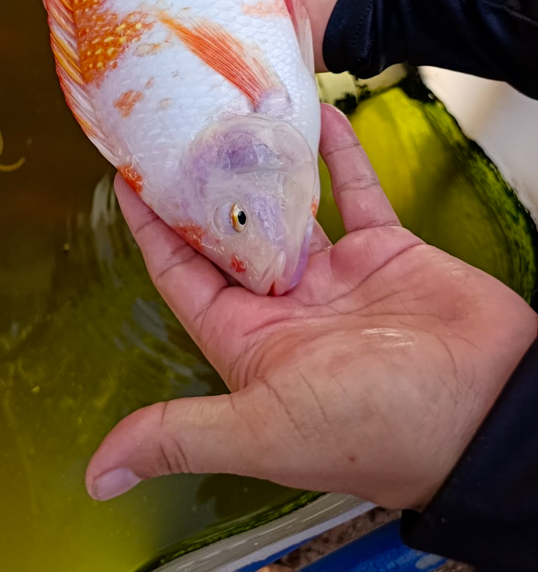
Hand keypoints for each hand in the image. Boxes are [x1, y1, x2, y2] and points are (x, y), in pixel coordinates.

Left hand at [84, 106, 537, 510]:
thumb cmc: (378, 433)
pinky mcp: (386, 253)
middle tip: (182, 132)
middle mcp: (288, 306)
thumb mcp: (265, 431)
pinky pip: (356, 193)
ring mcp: (338, 277)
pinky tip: (321, 120)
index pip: (182, 275)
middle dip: (205, 189)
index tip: (127, 179)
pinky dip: (339, 157)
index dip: (152, 230)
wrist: (489, 415)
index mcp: (249, 341)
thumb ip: (184, 435)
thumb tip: (101, 473)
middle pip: (231, 234)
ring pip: (290, 208)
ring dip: (267, 167)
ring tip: (239, 119)